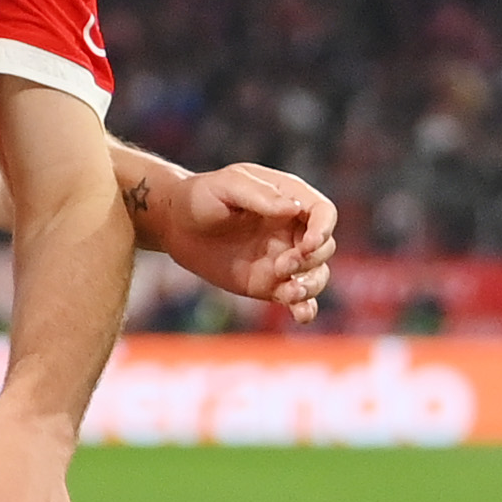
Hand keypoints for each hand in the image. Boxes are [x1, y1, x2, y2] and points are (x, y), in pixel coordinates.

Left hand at [151, 161, 338, 321]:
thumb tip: (294, 209)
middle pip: (325, 247)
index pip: (324, 213)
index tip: (307, 244)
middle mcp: (293, 230)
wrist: (176, 227)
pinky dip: (305, 308)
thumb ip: (259, 195)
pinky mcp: (271, 285)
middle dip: (310, 259)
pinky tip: (300, 315)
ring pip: (318, 275)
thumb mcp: (225, 186)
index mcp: (290, 198)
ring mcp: (284, 259)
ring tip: (288, 292)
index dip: (323, 229)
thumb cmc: (200, 197)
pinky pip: (299, 299)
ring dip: (311, 286)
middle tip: (280, 265)